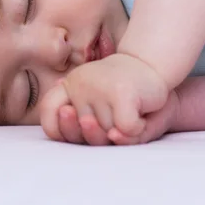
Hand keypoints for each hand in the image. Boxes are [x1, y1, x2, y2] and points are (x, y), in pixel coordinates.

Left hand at [41, 53, 168, 141]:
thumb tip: (110, 136)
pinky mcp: (120, 92)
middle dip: (101, 136)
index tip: (84, 126)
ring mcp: (98, 87)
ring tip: (131, 112)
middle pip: (81, 133)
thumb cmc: (128, 96)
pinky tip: (141, 114)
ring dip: (123, 133)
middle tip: (114, 123)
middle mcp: (79, 83)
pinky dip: (138, 129)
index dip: (62, 129)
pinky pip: (126, 129)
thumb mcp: (105, 114)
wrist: (155, 68)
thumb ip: (93, 132)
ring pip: (106, 134)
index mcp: (70, 86)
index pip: (49, 111)